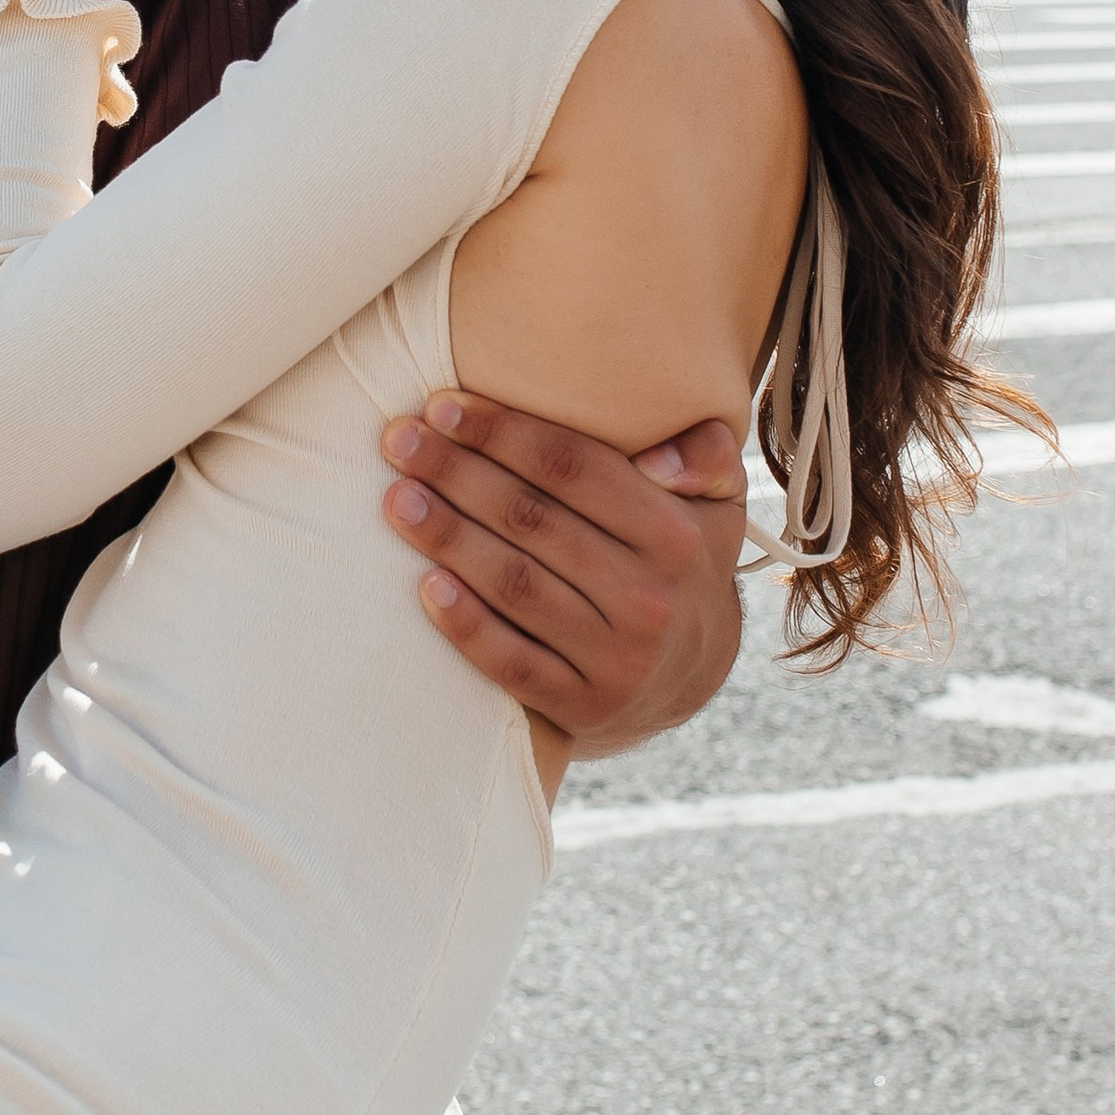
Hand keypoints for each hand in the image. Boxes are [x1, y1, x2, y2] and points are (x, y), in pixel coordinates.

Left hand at [377, 400, 747, 755]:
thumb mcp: (718, 502)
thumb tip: (658, 457)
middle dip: (456, 473)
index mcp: (676, 534)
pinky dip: (466, 625)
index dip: (501, 432)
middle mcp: (650, 597)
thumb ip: (705, 455)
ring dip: (447, 538)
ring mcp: (618, 659)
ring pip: (516, 586)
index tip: (440, 406)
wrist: (690, 675)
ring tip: (396, 499)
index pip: (572, 467)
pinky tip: (425, 587)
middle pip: (532, 520)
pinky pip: (513, 664)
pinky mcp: (584, 707)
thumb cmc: (682, 561)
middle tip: (397, 441)